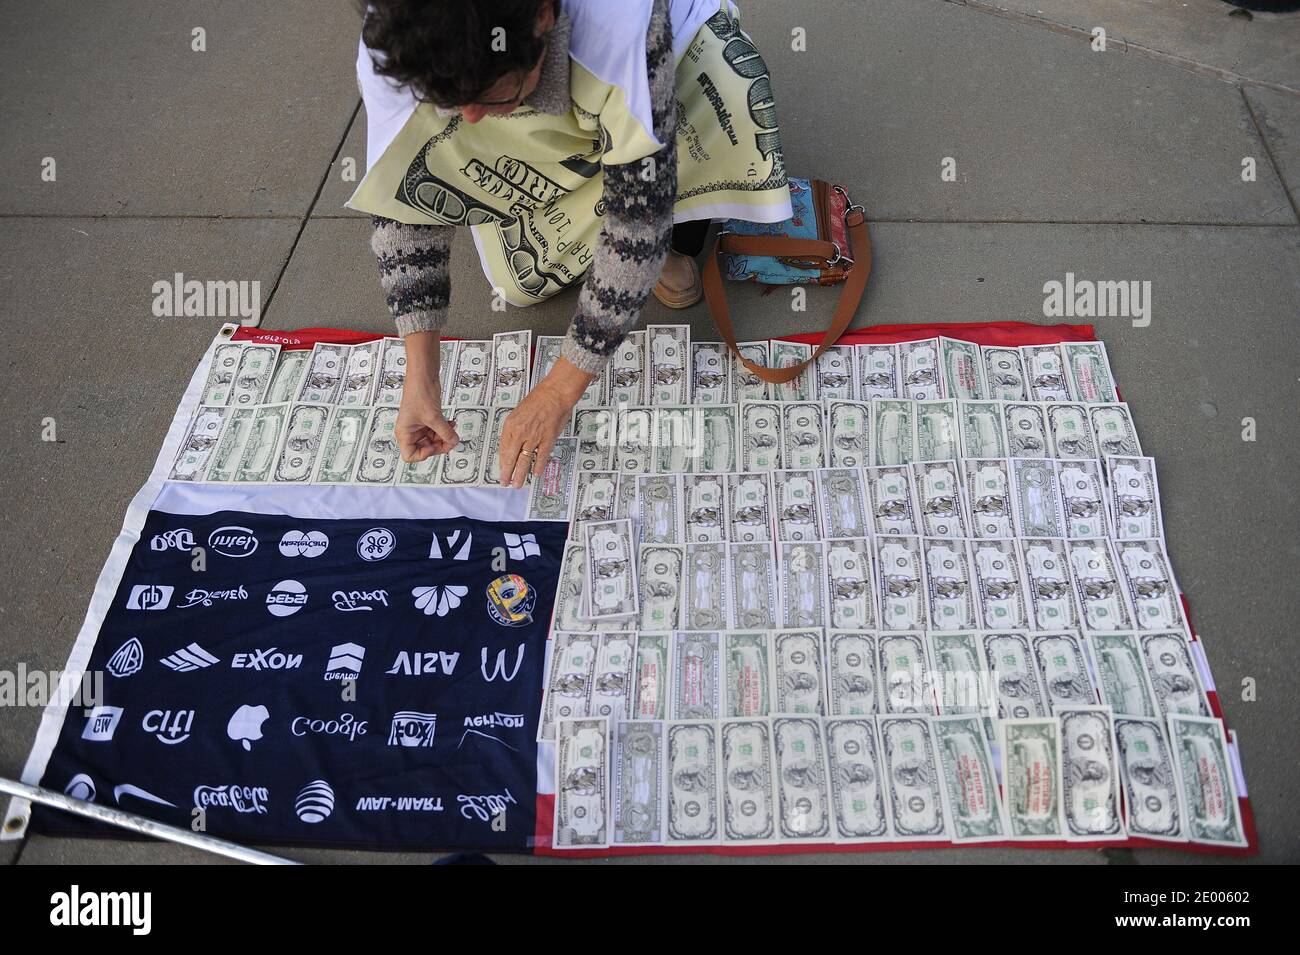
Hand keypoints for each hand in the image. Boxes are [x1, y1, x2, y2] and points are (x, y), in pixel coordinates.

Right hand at [396, 332, 457, 462]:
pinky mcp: (428, 419)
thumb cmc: (419, 392)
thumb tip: (454, 442)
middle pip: (425, 448)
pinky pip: (437, 430)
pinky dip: (445, 429)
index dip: (424, 454)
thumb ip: (445, 432)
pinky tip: (452, 423)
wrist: (423, 376)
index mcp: (404, 433)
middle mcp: (410, 431)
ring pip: (433, 440)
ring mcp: (420, 425)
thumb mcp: (434, 417)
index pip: (410, 455)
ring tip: (453, 430)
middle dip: (439, 445)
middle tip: (451, 441)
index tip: (434, 446)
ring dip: (445, 437)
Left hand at [499, 356, 594, 487]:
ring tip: (517, 484)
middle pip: (510, 458)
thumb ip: (514, 429)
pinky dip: (538, 467)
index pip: (502, 448)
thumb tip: (511, 445)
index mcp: (510, 425)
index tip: (501, 469)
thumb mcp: (518, 413)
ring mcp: (533, 437)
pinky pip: (541, 457)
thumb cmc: (538, 400)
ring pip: (524, 461)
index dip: (502, 462)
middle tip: (504, 482)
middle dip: (507, 473)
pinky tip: (536, 474)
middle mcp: (520, 433)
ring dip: (520, 475)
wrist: (554, 394)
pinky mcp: (547, 440)